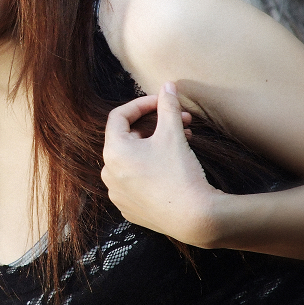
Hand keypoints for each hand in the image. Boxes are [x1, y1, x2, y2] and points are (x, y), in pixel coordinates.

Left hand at [101, 82, 223, 246]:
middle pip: (127, 138)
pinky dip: (150, 169)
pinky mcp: (129, 208)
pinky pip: (135, 181)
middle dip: (155, 127)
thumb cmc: (180, 174)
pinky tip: (172, 168)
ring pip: (133, 160)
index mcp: (113, 151)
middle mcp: (108, 173)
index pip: (119, 116)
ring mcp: (117, 193)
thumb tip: (168, 85)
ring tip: (182, 143)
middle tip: (181, 123)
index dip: (141, 104)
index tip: (162, 102)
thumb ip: (167, 106)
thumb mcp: (173, 134)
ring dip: (154, 147)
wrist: (195, 218)